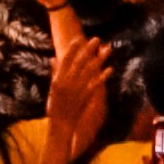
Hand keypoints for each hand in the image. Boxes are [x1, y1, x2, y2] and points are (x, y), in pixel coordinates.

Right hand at [45, 31, 110, 149]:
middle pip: (79, 62)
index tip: (80, 39)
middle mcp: (67, 83)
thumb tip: (54, 58)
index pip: (65, 61)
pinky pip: (96, 84)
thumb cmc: (55, 106)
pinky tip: (110, 68)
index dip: (73, 49)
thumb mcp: (52, 89)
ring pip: (90, 71)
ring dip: (100, 59)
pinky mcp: (85, 96)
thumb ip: (54, 73)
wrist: (60, 124)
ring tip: (108, 48)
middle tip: (97, 39)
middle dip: (88, 50)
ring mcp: (77, 89)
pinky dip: (103, 76)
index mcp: (58, 80)